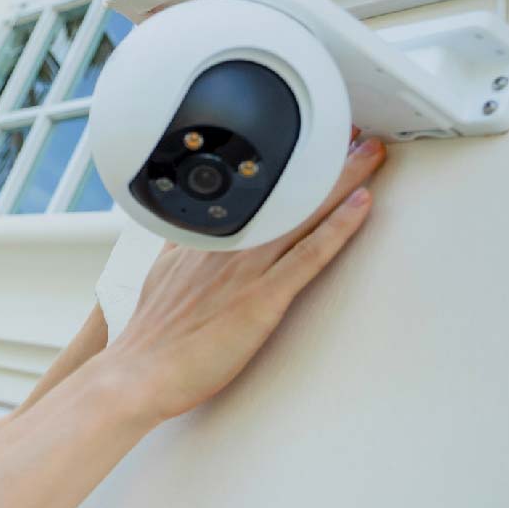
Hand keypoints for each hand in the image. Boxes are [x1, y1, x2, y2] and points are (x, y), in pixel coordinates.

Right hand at [105, 130, 384, 424]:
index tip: (306, 142)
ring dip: (341, 180)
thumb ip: (182, 249)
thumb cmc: (151, 337)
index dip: (283, 164)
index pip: (249, 192)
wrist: (139, 373)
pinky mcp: (263, 299)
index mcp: (204, 238)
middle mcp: (228, 246)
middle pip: (283, 193)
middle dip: (322, 159)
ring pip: (302, 214)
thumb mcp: (160, 276)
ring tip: (369, 154)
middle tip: (351, 134)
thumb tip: (186, 230)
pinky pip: (310, 254)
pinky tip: (360, 204)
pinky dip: (338, 226)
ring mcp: (247, 269)